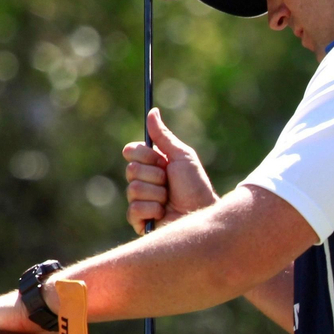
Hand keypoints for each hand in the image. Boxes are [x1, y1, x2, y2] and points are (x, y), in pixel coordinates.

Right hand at [122, 108, 216, 232]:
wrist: (202, 212)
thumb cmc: (196, 186)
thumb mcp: (182, 157)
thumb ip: (164, 136)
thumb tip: (152, 112)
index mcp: (150, 164)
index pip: (130, 151)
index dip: (145, 156)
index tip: (162, 161)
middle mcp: (142, 181)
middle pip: (131, 169)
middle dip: (155, 176)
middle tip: (169, 182)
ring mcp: (140, 200)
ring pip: (133, 189)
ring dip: (157, 194)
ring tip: (169, 200)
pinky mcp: (139, 221)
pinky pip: (134, 210)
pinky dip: (152, 209)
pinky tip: (163, 213)